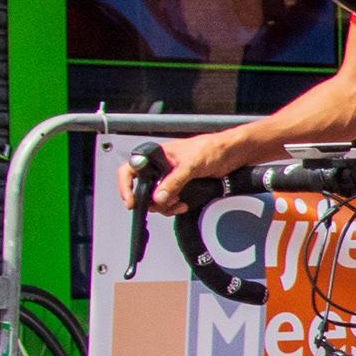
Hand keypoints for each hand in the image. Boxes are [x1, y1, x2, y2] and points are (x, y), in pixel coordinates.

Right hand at [134, 130, 251, 213]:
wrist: (230, 154)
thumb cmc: (210, 149)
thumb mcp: (189, 166)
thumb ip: (173, 182)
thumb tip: (159, 197)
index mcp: (155, 156)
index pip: (129, 171)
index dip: (125, 187)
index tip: (131, 201)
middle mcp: (159, 167)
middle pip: (142, 189)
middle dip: (152, 201)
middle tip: (162, 204)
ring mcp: (168, 177)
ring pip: (156, 198)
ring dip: (165, 205)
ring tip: (177, 203)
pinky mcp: (179, 186)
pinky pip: (168, 201)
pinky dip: (173, 206)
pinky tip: (182, 204)